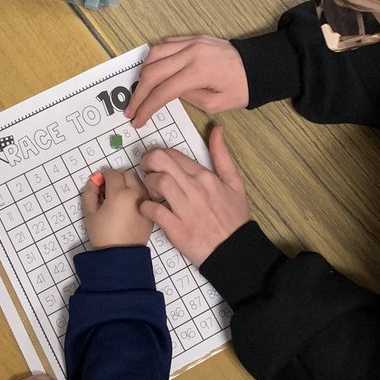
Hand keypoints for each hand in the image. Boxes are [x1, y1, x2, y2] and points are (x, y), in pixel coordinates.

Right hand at [82, 168, 152, 248]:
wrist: (119, 255)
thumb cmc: (102, 234)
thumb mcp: (90, 212)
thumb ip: (90, 191)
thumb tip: (95, 180)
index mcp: (120, 193)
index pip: (112, 173)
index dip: (103, 175)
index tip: (100, 183)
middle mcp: (136, 194)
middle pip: (128, 174)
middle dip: (117, 177)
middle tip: (109, 189)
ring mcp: (146, 202)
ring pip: (139, 182)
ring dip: (129, 184)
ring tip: (119, 198)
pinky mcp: (151, 211)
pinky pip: (145, 195)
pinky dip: (137, 194)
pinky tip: (128, 206)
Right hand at [124, 36, 248, 129]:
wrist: (259, 66)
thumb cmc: (242, 88)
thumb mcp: (217, 104)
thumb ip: (189, 99)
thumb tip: (168, 93)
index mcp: (198, 72)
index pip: (162, 91)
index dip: (146, 108)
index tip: (137, 120)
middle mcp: (190, 53)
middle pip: (152, 71)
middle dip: (138, 93)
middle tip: (131, 110)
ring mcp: (191, 42)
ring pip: (154, 53)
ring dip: (143, 73)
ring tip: (140, 91)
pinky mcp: (194, 38)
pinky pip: (166, 44)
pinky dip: (155, 58)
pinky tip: (153, 72)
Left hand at [140, 126, 249, 264]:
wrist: (234, 250)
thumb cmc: (232, 218)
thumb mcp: (234, 183)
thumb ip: (222, 155)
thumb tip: (217, 129)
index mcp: (205, 177)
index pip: (174, 154)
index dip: (158, 155)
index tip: (155, 163)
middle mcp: (195, 189)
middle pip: (161, 161)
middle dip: (147, 162)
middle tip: (145, 170)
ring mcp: (185, 209)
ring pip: (158, 182)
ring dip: (147, 184)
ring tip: (149, 191)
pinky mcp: (177, 229)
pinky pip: (154, 211)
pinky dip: (146, 208)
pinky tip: (148, 209)